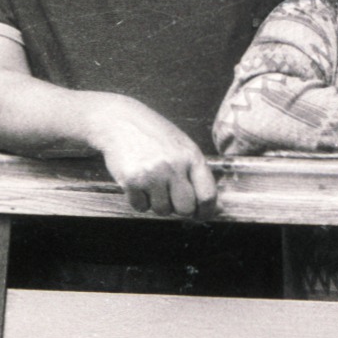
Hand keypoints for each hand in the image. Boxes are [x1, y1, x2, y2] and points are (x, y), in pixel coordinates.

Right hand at [86, 94, 216, 217]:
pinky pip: (141, 207)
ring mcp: (152, 174)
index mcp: (192, 157)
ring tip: (152, 184)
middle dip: (180, 209)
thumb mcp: (183, 148)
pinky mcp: (131, 181)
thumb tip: (217, 208)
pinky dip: (140, 201)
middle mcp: (174, 166)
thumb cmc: (155, 137)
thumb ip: (199, 176)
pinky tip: (138, 184)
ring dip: (158, 203)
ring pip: (162, 210)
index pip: (207, 195)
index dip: (207, 211)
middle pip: (186, 209)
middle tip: (172, 197)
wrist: (120, 122)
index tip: (202, 215)